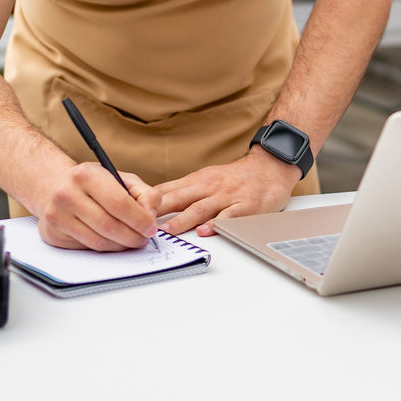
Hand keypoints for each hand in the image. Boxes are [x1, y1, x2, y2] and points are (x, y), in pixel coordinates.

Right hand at [35, 164, 161, 251]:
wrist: (54, 187)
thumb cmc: (92, 183)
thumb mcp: (119, 178)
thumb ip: (144, 193)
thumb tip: (151, 215)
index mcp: (85, 175)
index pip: (119, 203)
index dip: (140, 219)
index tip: (151, 227)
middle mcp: (67, 194)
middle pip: (109, 226)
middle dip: (133, 237)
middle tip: (144, 238)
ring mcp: (57, 216)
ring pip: (98, 242)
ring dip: (120, 246)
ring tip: (131, 240)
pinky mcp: (53, 234)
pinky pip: (86, 248)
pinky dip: (105, 248)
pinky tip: (112, 241)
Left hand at [154, 148, 298, 236]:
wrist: (270, 168)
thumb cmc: (235, 178)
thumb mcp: (205, 177)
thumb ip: (182, 190)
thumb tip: (152, 202)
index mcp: (196, 181)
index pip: (167, 190)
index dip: (148, 201)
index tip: (130, 209)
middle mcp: (209, 187)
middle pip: (179, 198)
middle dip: (159, 210)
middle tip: (140, 222)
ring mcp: (227, 196)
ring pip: (201, 208)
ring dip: (183, 220)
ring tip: (168, 231)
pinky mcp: (245, 206)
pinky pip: (229, 216)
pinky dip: (217, 224)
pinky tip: (207, 231)